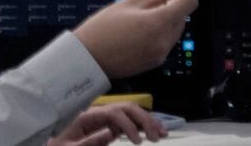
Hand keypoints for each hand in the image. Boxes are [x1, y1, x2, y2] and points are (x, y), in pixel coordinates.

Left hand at [47, 101, 166, 144]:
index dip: (128, 124)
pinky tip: (156, 132)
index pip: (113, 113)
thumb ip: (88, 142)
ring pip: (131, 113)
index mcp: (87, 116)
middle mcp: (98, 113)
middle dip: (144, 119)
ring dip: (148, 120)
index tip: (138, 142)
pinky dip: (144, 125)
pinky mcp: (111, 126)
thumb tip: (109, 132)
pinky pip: (130, 122)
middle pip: (125, 108)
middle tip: (157, 137)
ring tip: (163, 134)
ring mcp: (106, 119)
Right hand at [72, 0, 197, 79]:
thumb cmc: (103, 28)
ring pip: (175, 30)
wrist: (89, 57)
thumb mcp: (126, 3)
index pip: (188, 3)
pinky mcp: (157, 61)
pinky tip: (141, 29)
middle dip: (176, 4)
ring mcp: (162, 53)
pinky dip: (161, 32)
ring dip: (168, 18)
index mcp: (157, 22)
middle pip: (182, 17)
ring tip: (144, 14)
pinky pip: (166, 41)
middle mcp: (164, 40)